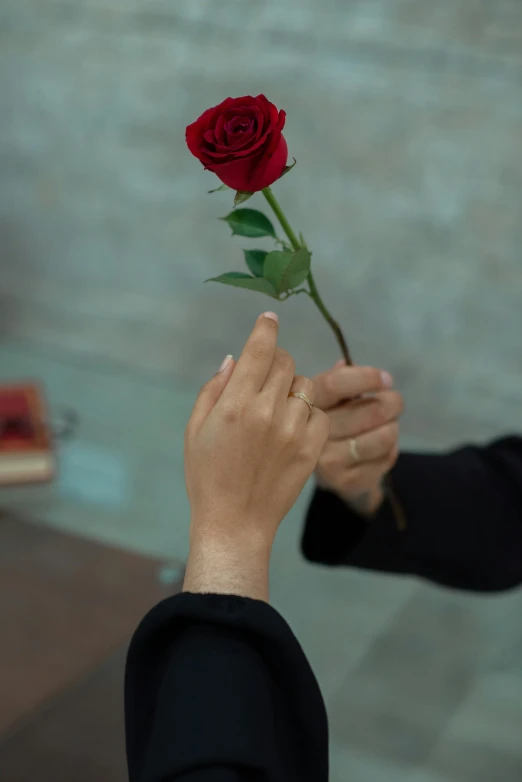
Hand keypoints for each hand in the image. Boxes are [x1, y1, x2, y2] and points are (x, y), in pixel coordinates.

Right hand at [183, 312, 329, 599]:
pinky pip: (319, 414)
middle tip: (265, 378)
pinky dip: (308, 414)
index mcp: (235, 404)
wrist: (234, 523)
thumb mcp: (195, 429)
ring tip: (277, 410)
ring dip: (292, 389)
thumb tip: (236, 358)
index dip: (266, 328)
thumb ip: (215, 388)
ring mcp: (293, 431)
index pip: (260, 349)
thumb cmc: (207, 476)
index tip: (270, 318)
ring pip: (305, 386)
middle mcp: (267, 412)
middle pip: (285, 362)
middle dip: (275, 362)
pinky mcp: (312, 449)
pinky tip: (292, 428)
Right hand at [313, 361, 402, 514]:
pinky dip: (391, 449)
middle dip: (392, 402)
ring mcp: (327, 462)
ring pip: (384, 436)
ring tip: (388, 425)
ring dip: (393, 427)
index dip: (366, 377)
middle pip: (370, 411)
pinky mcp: (346, 482)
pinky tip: (380, 449)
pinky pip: (386, 457)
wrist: (329, 474)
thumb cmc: (333, 424)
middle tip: (394, 402)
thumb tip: (346, 363)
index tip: (386, 379)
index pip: (335, 384)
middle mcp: (310, 434)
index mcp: (305, 406)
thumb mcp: (329, 400)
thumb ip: (339, 380)